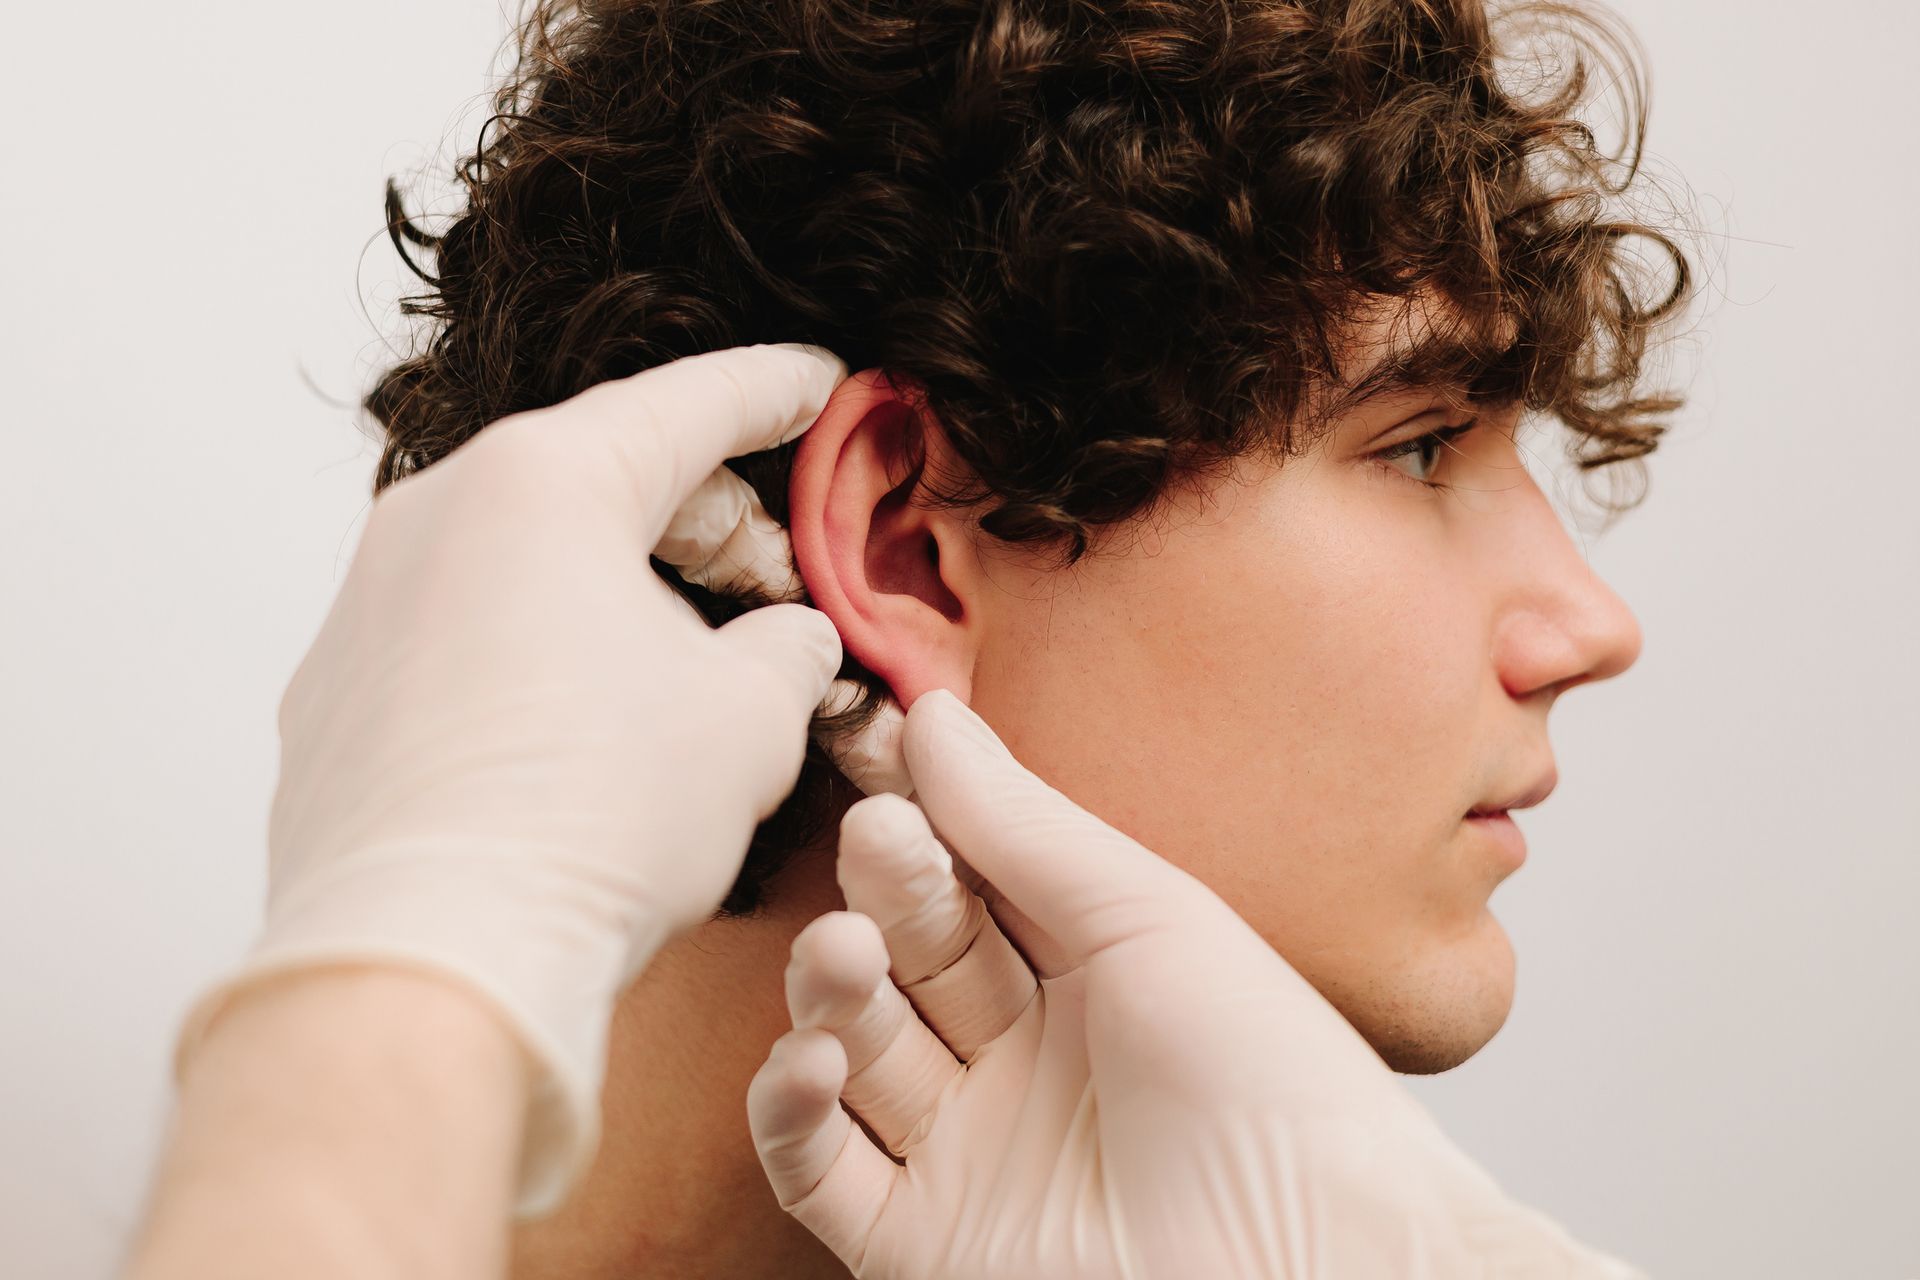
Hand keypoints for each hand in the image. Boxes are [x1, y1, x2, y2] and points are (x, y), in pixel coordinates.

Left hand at [177, 343, 851, 1215]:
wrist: (428, 966)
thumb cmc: (593, 821)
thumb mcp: (751, 717)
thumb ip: (790, 647)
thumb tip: (787, 641)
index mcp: (542, 484)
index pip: (687, 403)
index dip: (776, 392)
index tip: (821, 385)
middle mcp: (432, 517)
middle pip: (601, 478)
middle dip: (706, 519)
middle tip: (779, 578)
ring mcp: (366, 608)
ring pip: (525, 560)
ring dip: (622, 593)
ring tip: (689, 671)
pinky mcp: (332, 697)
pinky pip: (461, 638)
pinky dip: (539, 654)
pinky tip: (587, 736)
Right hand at [748, 689, 1647, 1278]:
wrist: (1308, 1256)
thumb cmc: (1268, 1080)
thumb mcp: (1145, 916)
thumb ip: (1024, 825)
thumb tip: (933, 714)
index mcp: (1083, 973)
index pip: (966, 881)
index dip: (922, 826)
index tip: (884, 763)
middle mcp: (1018, 1057)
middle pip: (904, 955)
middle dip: (884, 895)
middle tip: (878, 842)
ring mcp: (966, 1147)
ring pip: (852, 1047)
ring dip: (829, 990)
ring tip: (842, 953)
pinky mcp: (918, 1239)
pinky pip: (816, 1168)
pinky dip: (790, 1109)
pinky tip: (811, 1056)